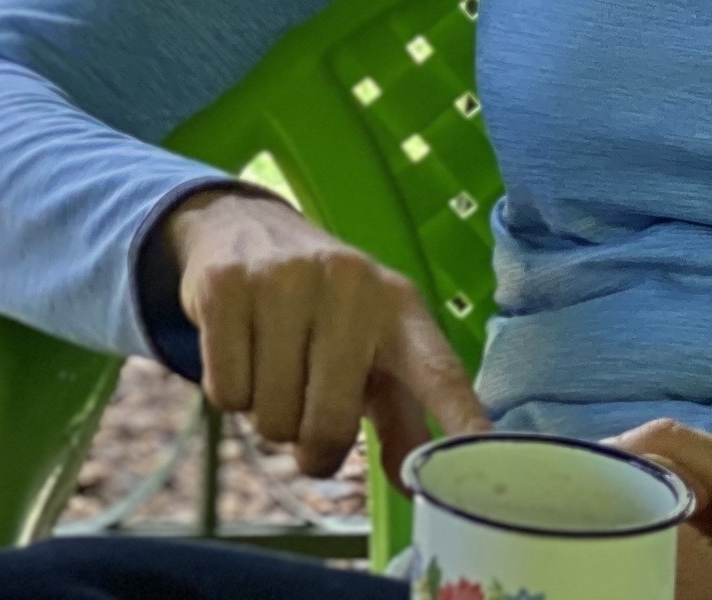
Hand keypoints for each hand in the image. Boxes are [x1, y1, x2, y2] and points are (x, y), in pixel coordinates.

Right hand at [159, 183, 488, 484]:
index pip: (439, 372)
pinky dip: (230, 395)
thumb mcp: (373, 351)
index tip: (486, 456)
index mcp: (399, 307)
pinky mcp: (225, 284)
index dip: (462, 420)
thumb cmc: (323, 309)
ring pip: (273, 417)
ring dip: (269, 419)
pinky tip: (241, 355)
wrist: (243, 225)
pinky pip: (227, 393)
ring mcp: (283, 279)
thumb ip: (402, 421)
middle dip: (315, 450)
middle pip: (330, 424)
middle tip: (307, 430)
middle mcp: (349, 284)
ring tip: (274, 375)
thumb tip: (417, 488)